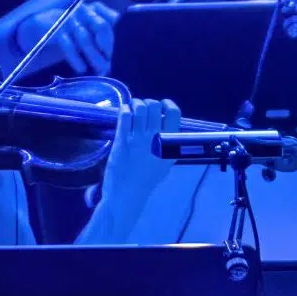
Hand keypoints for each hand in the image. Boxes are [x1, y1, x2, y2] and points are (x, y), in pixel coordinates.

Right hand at [21, 2, 119, 74]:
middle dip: (108, 48)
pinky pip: (68, 44)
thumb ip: (104, 40)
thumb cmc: (74, 30)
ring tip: (101, 71)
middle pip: (101, 27)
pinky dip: (75, 58)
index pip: (114, 20)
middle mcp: (85, 11)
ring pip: (85, 38)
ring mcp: (70, 19)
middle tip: (113, 65)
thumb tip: (117, 59)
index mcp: (97, 11)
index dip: (120, 37)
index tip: (124, 54)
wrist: (44, 23)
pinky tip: (81, 68)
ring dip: (94, 56)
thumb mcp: (90, 32)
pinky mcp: (56, 28)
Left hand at [97, 98, 181, 215]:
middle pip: (154, 107)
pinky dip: (125, 109)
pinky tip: (124, 113)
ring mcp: (138, 139)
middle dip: (149, 103)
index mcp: (169, 144)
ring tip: (133, 108)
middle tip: (144, 108)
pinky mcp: (122, 140)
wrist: (128, 192)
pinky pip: (125, 116)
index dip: (168, 104)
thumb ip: (169, 144)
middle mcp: (155, 138)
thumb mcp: (166, 161)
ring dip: (136, 103)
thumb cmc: (148, 178)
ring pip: (139, 108)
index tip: (162, 105)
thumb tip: (167, 125)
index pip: (174, 114)